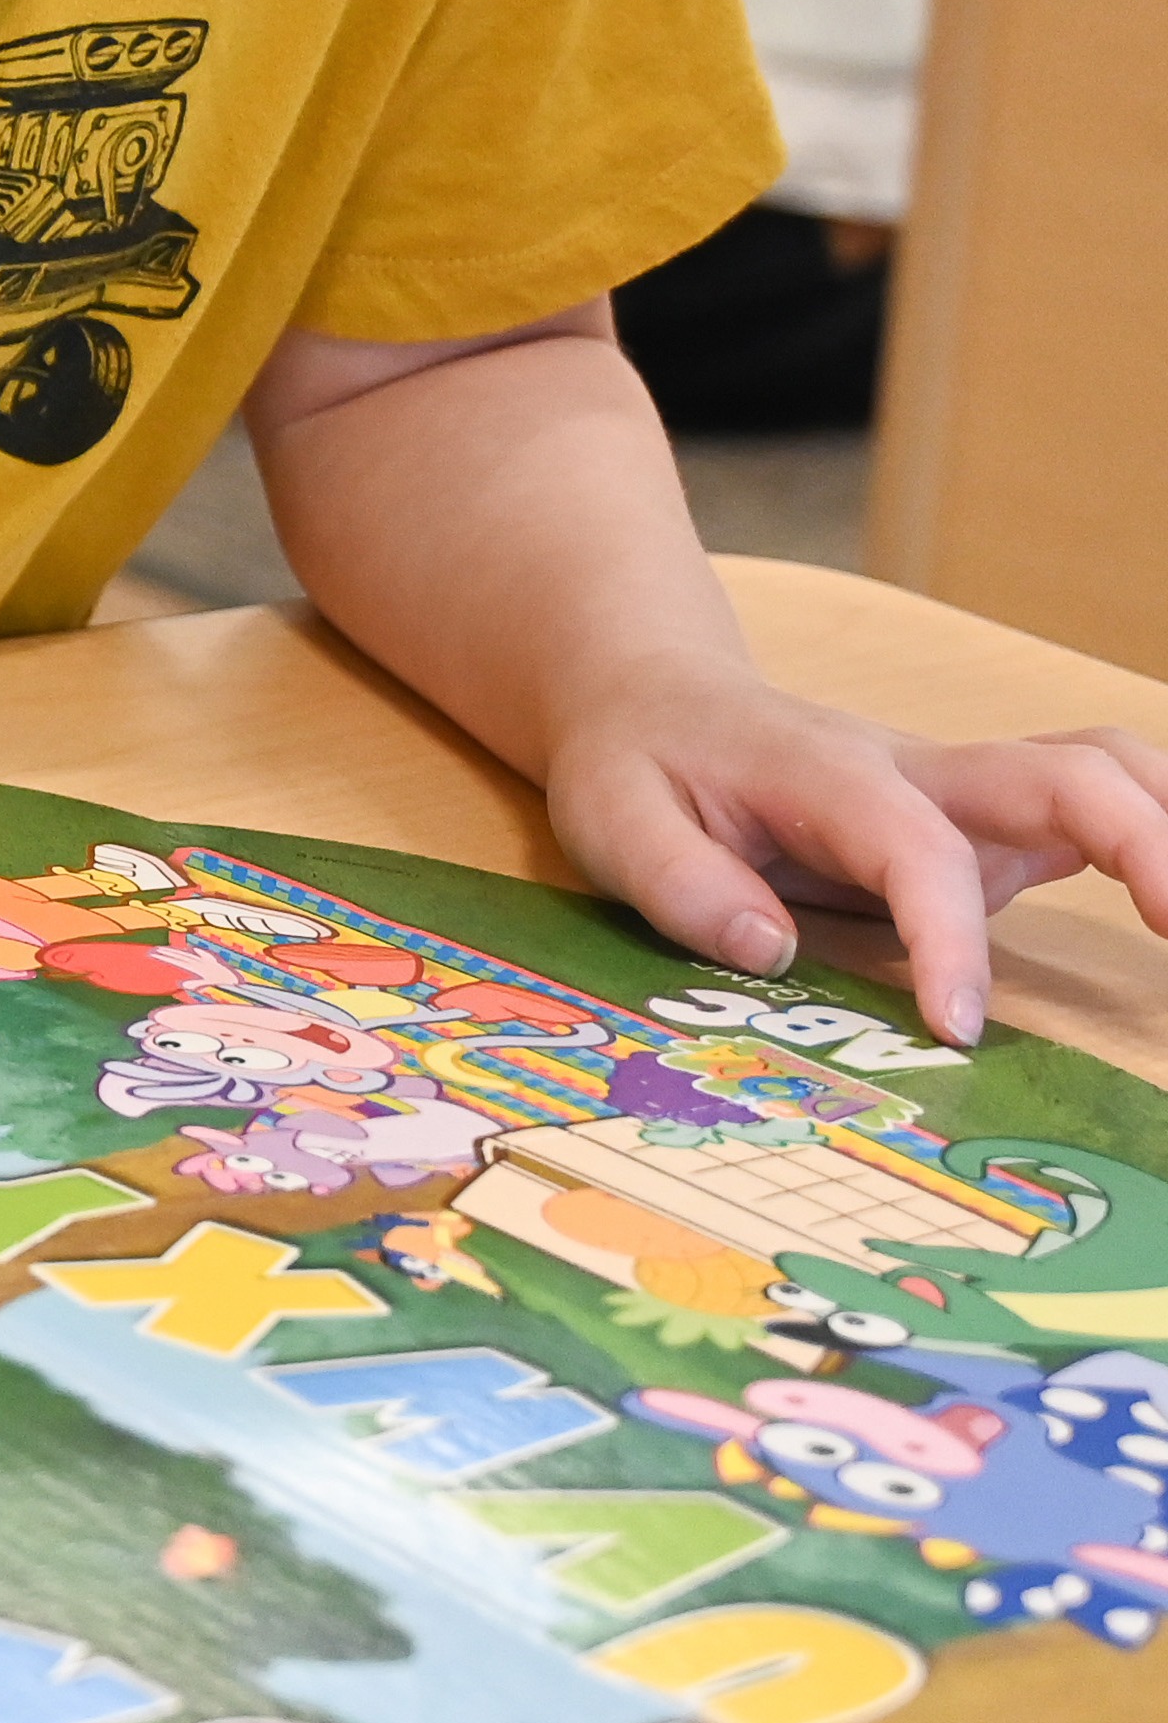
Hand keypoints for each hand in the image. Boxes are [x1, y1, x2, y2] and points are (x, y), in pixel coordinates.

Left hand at [540, 655, 1167, 1044]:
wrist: (650, 694)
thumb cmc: (634, 762)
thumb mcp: (609, 819)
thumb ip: (680, 884)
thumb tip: (766, 948)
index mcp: (827, 774)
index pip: (918, 848)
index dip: (949, 936)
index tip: (958, 1028)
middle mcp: (917, 772)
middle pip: (1063, 773)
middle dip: (1144, 845)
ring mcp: (960, 792)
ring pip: (1100, 771)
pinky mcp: (982, 820)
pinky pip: (1090, 809)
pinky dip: (1156, 843)